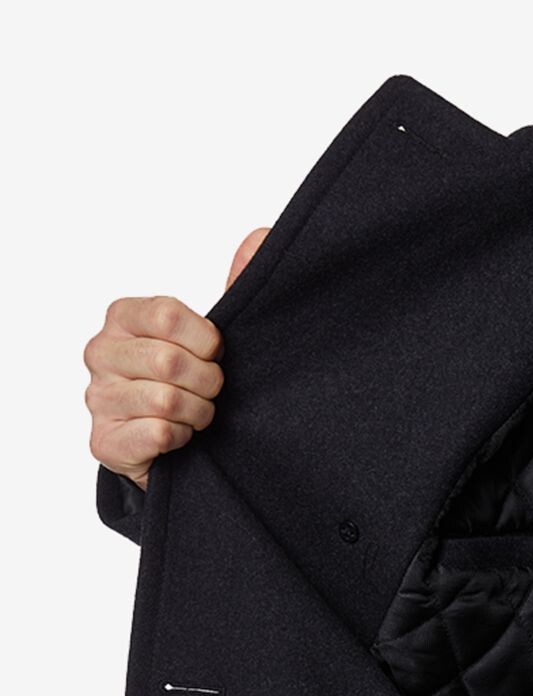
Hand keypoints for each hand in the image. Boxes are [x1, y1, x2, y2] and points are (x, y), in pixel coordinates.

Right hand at [84, 227, 270, 489]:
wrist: (176, 444)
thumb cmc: (195, 381)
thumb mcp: (214, 335)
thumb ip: (235, 288)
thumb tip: (260, 238)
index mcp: (124, 316)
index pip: (167, 316)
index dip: (206, 342)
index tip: (215, 354)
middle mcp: (101, 351)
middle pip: (168, 362)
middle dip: (207, 382)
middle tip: (211, 391)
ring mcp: (98, 396)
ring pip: (166, 401)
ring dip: (199, 413)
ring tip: (197, 414)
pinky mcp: (104, 440)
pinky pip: (158, 433)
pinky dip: (182, 438)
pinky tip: (180, 436)